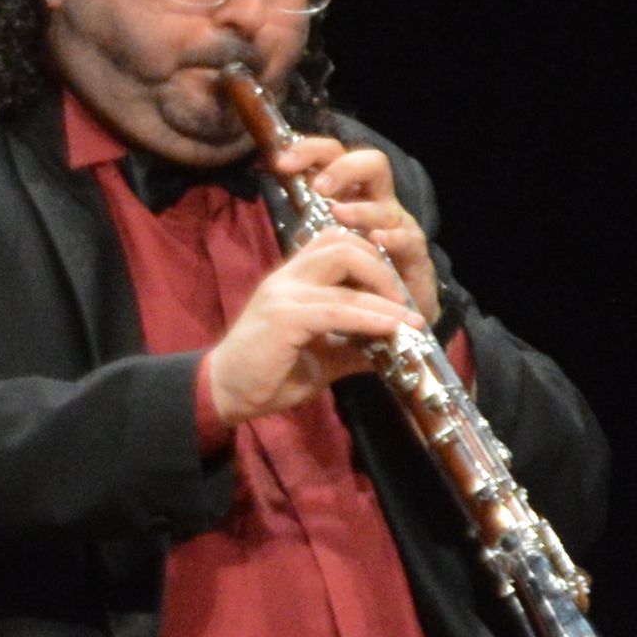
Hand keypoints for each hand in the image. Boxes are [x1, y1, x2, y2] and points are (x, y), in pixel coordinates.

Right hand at [199, 228, 415, 432]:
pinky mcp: (285, 318)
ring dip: (386, 295)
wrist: (226, 393)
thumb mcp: (321, 357)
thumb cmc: (268, 376)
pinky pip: (338, 311)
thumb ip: (352, 346)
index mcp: (292, 279)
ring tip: (410, 319)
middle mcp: (287, 277)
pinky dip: (371, 319)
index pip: (334, 242)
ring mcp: (284, 294)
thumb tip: (394, 347)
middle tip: (405, 301)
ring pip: (346, 275)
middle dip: (383, 269)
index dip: (372, 257)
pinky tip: (392, 330)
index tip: (397, 289)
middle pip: (343, 245)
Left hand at [265, 129, 439, 324]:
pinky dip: (392, 239)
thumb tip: (265, 190)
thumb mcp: (321, 251)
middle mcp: (378, 205)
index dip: (310, 151)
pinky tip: (376, 240)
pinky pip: (408, 240)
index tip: (281, 163)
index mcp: (351, 197)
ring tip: (340, 214)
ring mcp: (399, 228)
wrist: (392, 321)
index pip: (334, 157)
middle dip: (345, 168)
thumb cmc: (352, 282)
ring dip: (362, 209)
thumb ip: (303, 226)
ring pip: (386, 206)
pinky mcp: (416, 256)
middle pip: (372, 163)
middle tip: (320, 187)